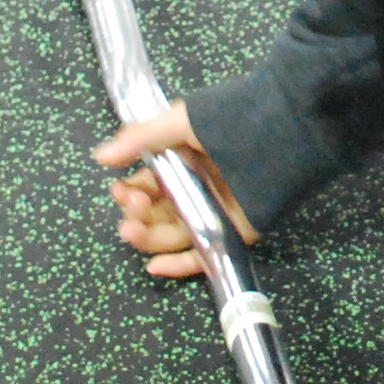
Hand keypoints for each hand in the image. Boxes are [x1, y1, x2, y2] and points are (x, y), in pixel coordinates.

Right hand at [91, 104, 258, 276]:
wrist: (284, 128)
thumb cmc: (229, 118)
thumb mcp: (179, 121)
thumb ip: (139, 139)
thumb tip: (99, 156)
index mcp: (182, 161)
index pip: (146, 185)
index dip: (129, 192)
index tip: (120, 191)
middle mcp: (196, 188)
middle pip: (156, 213)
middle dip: (135, 215)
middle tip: (131, 210)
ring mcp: (215, 211)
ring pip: (173, 234)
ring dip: (148, 238)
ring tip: (130, 232)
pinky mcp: (235, 231)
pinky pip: (203, 253)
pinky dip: (179, 264)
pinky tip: (155, 265)